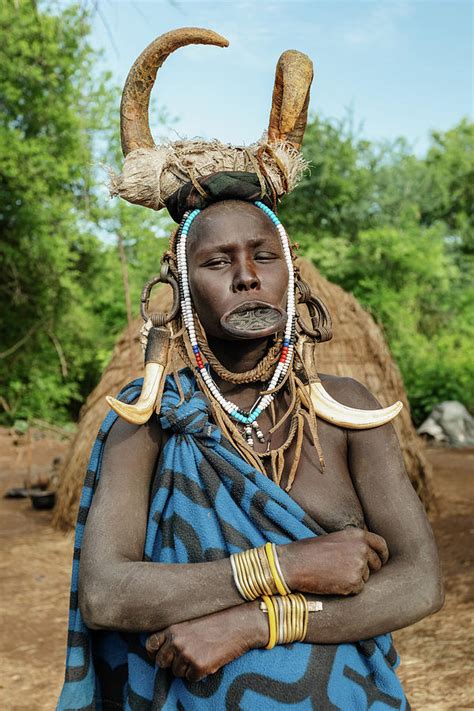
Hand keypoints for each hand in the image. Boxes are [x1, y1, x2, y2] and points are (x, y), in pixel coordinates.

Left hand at [146, 602, 266, 681]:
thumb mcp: (192, 620)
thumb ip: (177, 632)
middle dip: (171, 662)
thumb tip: (165, 647)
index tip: (161, 654)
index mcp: (173, 628)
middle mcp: (177, 641)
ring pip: (176, 672)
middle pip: (161, 662)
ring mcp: (187, 654)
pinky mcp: (199, 666)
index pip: (150, 644)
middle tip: (185, 657)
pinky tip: (209, 660)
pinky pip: (191, 678)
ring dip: (187, 668)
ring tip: (202, 654)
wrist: (240, 624)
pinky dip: (199, 674)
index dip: (154, 652)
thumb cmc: (218, 620)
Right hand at [278, 528, 388, 595]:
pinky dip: (347, 589)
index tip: (381, 561)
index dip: (382, 555)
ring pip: (366, 577)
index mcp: (357, 534)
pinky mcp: (354, 582)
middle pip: (376, 564)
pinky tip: (332, 582)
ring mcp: (359, 566)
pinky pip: (357, 589)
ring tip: (333, 573)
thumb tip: (368, 555)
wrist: (294, 563)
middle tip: (349, 572)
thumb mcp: (335, 539)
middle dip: (368, 569)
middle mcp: (362, 548)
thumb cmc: (310, 551)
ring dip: (354, 579)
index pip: (381, 545)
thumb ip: (353, 544)